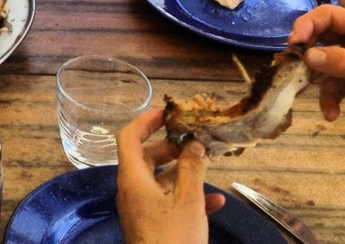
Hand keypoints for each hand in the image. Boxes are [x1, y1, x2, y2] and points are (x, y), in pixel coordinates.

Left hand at [116, 109, 223, 243]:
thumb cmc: (173, 240)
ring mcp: (141, 210)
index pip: (128, 137)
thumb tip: (194, 143)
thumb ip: (192, 169)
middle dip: (172, 148)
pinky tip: (215, 202)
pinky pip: (167, 203)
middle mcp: (131, 191)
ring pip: (160, 181)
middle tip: (194, 141)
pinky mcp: (152, 226)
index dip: (146, 121)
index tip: (167, 113)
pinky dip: (187, 198)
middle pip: (146, 157)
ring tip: (209, 167)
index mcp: (132, 178)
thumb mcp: (187, 202)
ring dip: (184, 173)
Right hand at [288, 5, 344, 141]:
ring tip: (325, 105)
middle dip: (310, 52)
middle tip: (294, 64)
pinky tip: (332, 114)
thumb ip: (342, 64)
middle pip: (324, 34)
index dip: (308, 23)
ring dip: (321, 83)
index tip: (293, 41)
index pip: (331, 15)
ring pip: (324, 60)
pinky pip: (332, 81)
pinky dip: (329, 97)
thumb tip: (308, 54)